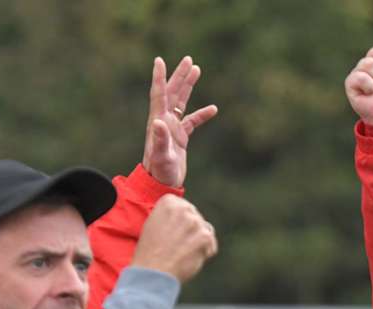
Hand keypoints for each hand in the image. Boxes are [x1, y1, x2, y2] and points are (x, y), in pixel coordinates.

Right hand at [131, 194, 217, 282]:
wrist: (152, 272)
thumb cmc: (150, 252)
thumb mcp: (154, 224)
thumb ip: (171, 215)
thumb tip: (187, 214)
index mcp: (168, 201)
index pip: (184, 207)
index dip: (180, 222)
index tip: (172, 233)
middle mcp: (183, 208)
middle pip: (196, 218)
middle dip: (191, 231)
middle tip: (178, 245)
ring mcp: (195, 222)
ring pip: (205, 230)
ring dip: (198, 242)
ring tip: (183, 253)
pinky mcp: (205, 236)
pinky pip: (211, 245)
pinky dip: (204, 253)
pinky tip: (190, 259)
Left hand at [142, 56, 218, 186]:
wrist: (161, 185)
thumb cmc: (160, 171)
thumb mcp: (161, 155)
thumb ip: (160, 139)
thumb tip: (158, 122)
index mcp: (158, 121)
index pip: (159, 94)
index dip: (159, 77)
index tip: (159, 60)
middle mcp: (164, 121)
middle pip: (172, 92)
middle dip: (179, 75)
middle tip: (188, 59)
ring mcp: (172, 128)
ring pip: (181, 102)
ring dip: (188, 86)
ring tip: (197, 70)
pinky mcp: (180, 138)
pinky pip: (191, 121)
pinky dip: (202, 114)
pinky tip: (213, 109)